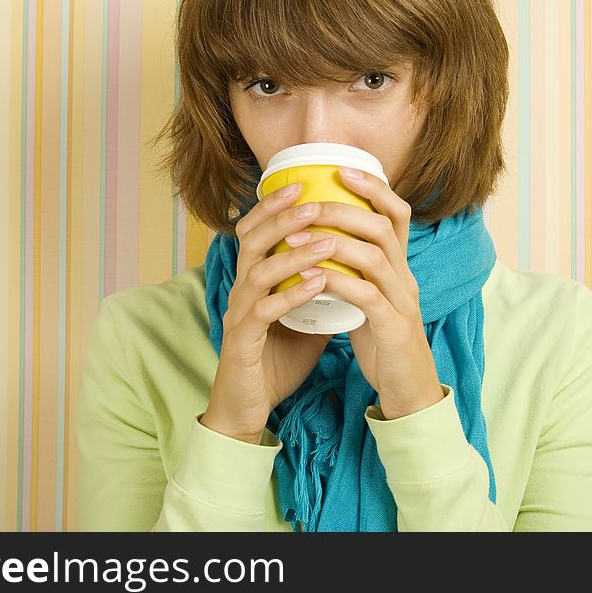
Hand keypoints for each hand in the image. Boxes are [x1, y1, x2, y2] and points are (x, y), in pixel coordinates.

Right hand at [201, 182, 334, 442]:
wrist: (248, 408)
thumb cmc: (275, 362)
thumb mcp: (305, 322)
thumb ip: (321, 295)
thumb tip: (352, 273)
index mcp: (253, 283)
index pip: (256, 232)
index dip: (274, 207)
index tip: (303, 185)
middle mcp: (241, 292)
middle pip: (252, 241)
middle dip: (283, 218)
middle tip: (313, 200)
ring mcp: (239, 315)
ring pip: (257, 271)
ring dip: (292, 253)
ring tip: (326, 240)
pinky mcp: (242, 341)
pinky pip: (264, 311)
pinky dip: (291, 294)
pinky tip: (316, 283)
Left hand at [304, 166, 444, 419]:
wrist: (408, 390)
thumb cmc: (382, 341)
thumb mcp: (372, 298)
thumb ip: (356, 271)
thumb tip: (323, 241)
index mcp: (400, 267)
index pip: (397, 214)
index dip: (373, 188)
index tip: (341, 169)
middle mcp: (405, 277)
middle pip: (384, 227)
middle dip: (344, 210)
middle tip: (308, 204)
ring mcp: (402, 301)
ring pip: (374, 257)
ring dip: (333, 242)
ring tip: (296, 237)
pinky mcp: (392, 327)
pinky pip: (365, 296)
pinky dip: (336, 281)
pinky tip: (310, 275)